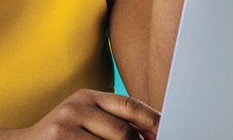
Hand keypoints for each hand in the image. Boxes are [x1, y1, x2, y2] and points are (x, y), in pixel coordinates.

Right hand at [3, 89, 160, 139]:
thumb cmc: (63, 137)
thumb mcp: (86, 120)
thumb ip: (116, 122)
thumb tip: (154, 133)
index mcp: (88, 96)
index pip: (130, 105)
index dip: (154, 122)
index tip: (170, 133)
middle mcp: (76, 107)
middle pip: (123, 132)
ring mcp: (64, 127)